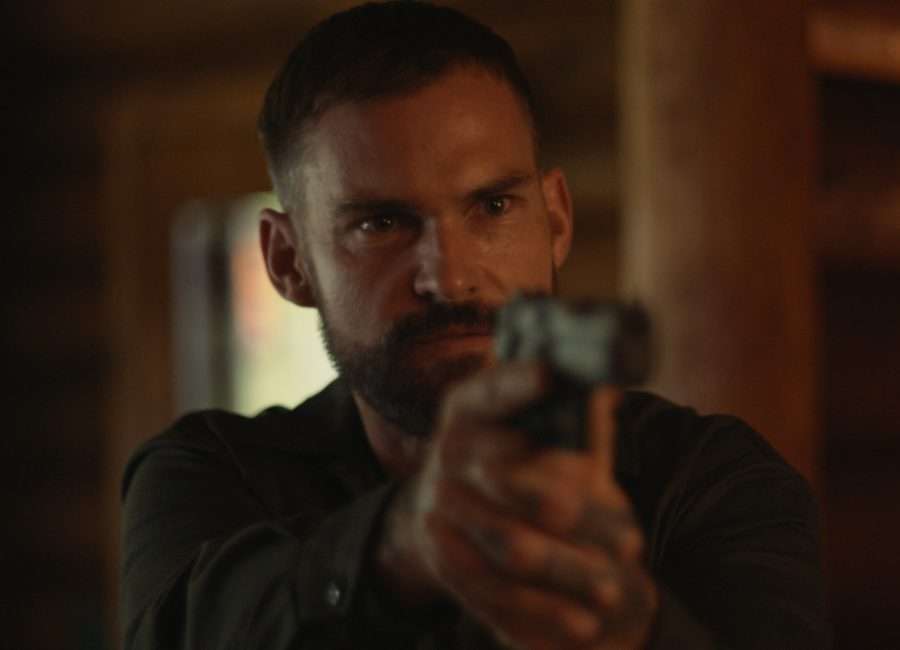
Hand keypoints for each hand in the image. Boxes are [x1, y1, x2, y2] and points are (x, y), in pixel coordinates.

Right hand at [377, 363, 657, 648]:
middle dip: (570, 511)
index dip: (516, 385)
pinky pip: (496, 593)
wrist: (458, 510)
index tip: (550, 376)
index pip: (490, 392)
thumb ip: (575, 413)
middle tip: (625, 539)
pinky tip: (584, 621)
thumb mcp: (544, 432)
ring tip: (614, 586)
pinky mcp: (446, 560)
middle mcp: (449, 452)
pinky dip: (545, 610)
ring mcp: (441, 509)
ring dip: (568, 570)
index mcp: (470, 408)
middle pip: (506, 480)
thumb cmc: (523, 460)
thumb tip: (607, 387)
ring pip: (510, 546)